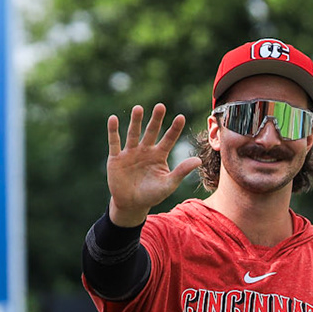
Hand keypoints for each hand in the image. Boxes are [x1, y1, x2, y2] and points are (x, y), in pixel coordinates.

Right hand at [106, 102, 199, 226]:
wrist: (131, 205)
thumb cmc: (151, 195)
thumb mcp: (168, 184)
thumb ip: (181, 171)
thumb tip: (199, 161)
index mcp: (159, 155)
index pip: (169, 139)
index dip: (175, 129)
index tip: (181, 117)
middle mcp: (145, 150)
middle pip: (151, 131)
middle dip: (156, 120)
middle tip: (160, 106)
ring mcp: (130, 153)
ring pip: (133, 133)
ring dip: (136, 121)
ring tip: (138, 108)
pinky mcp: (116, 158)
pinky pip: (114, 142)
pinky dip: (113, 131)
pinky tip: (113, 119)